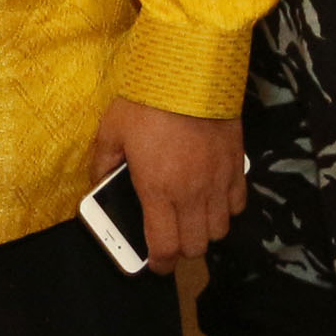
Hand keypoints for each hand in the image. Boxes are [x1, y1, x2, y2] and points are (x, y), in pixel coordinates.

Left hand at [89, 97, 243, 269]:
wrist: (191, 71)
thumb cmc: (148, 102)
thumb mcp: (112, 130)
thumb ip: (103, 163)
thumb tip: (98, 184)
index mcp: (158, 191)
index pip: (165, 247)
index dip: (159, 264)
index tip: (155, 264)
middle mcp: (192, 194)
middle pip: (196, 246)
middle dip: (181, 249)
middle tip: (170, 237)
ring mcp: (218, 182)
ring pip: (220, 230)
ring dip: (205, 230)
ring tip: (191, 217)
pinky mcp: (237, 166)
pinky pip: (237, 204)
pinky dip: (226, 208)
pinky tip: (213, 196)